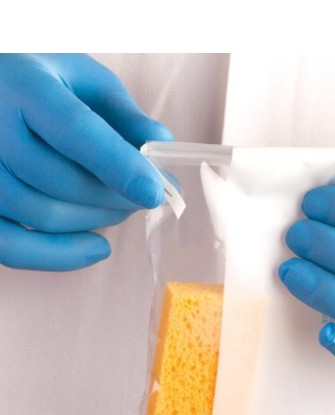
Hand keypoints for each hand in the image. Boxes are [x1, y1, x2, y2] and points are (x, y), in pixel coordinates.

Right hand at [0, 53, 172, 270]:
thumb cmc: (40, 82)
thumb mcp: (82, 78)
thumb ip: (122, 112)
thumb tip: (161, 143)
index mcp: (23, 85)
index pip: (74, 130)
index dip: (119, 165)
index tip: (155, 192)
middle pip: (63, 182)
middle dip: (118, 197)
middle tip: (147, 194)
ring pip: (44, 215)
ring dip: (98, 220)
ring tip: (122, 207)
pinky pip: (13, 247)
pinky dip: (60, 255)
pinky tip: (98, 247)